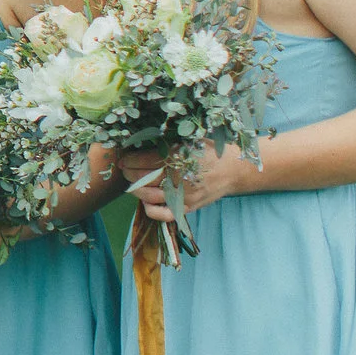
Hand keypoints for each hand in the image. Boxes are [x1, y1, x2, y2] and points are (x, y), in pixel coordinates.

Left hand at [118, 145, 253, 221]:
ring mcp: (183, 195)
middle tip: (125, 170)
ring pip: (148, 195)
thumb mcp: (187, 140)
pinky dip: (150, 209)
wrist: (233, 169)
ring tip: (132, 183)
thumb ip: (166, 143)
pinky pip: (163, 214)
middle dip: (129, 174)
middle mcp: (178, 177)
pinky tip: (146, 201)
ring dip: (135, 189)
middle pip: (142, 178)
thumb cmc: (208, 151)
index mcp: (177, 157)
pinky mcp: (188, 208)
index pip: (142, 161)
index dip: (128, 160)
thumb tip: (139, 142)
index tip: (123, 159)